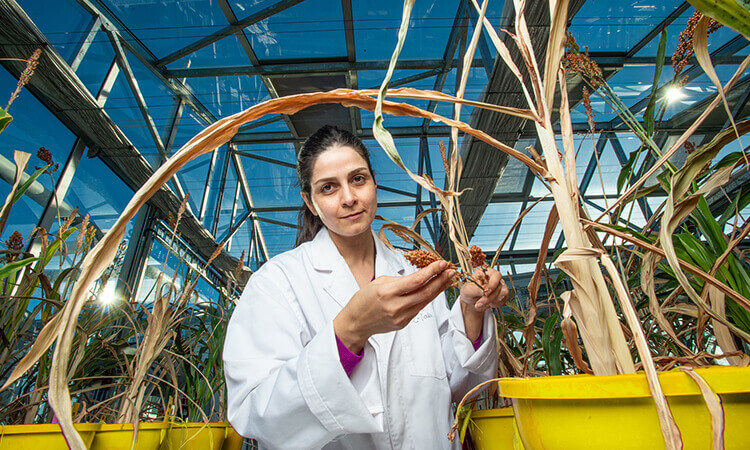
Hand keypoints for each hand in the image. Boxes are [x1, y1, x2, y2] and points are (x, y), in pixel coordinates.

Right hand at [334, 260, 454, 353]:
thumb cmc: (363, 300)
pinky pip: (419, 308)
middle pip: (425, 292)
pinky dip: (428, 298)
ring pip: (425, 301)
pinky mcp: (403, 323)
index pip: (416, 281)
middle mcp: (395, 306)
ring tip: (448, 279)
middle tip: (452, 270)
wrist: (355, 323)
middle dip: (441, 280)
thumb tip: (420, 276)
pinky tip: (434, 290)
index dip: (432, 271)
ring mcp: (400, 317)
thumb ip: (400, 280)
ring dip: (439, 289)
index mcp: (387, 292)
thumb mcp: (378, 282)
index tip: (442, 263)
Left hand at [460, 267, 508, 311]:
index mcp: (485, 272)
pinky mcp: (503, 294)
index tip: (485, 293)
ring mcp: (500, 285)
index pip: (495, 275)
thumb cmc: (469, 293)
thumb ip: (474, 290)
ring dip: (492, 301)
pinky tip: (489, 304)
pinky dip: (496, 303)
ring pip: (503, 292)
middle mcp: (494, 277)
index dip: (492, 284)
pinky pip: (504, 299)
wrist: (472, 302)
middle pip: (499, 285)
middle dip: (490, 297)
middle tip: (479, 304)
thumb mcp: (467, 291)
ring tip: (481, 304)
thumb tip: (483, 291)